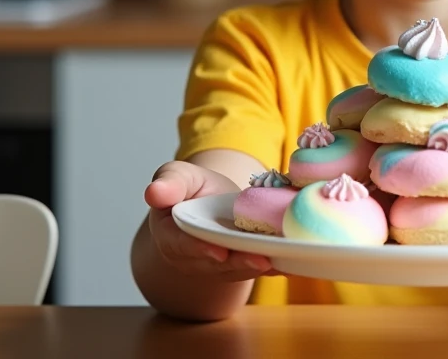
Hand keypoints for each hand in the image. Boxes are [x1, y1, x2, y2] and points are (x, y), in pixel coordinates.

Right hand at [145, 161, 276, 282]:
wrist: (209, 201)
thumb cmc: (190, 189)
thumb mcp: (178, 177)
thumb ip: (169, 183)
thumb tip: (154, 191)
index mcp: (171, 236)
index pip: (182, 245)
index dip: (199, 250)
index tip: (218, 252)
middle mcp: (194, 257)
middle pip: (216, 264)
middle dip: (239, 263)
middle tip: (261, 260)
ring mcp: (218, 265)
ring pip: (238, 269)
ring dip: (260, 267)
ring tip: (281, 261)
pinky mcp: (241, 263)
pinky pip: (257, 266)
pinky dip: (275, 266)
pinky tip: (293, 262)